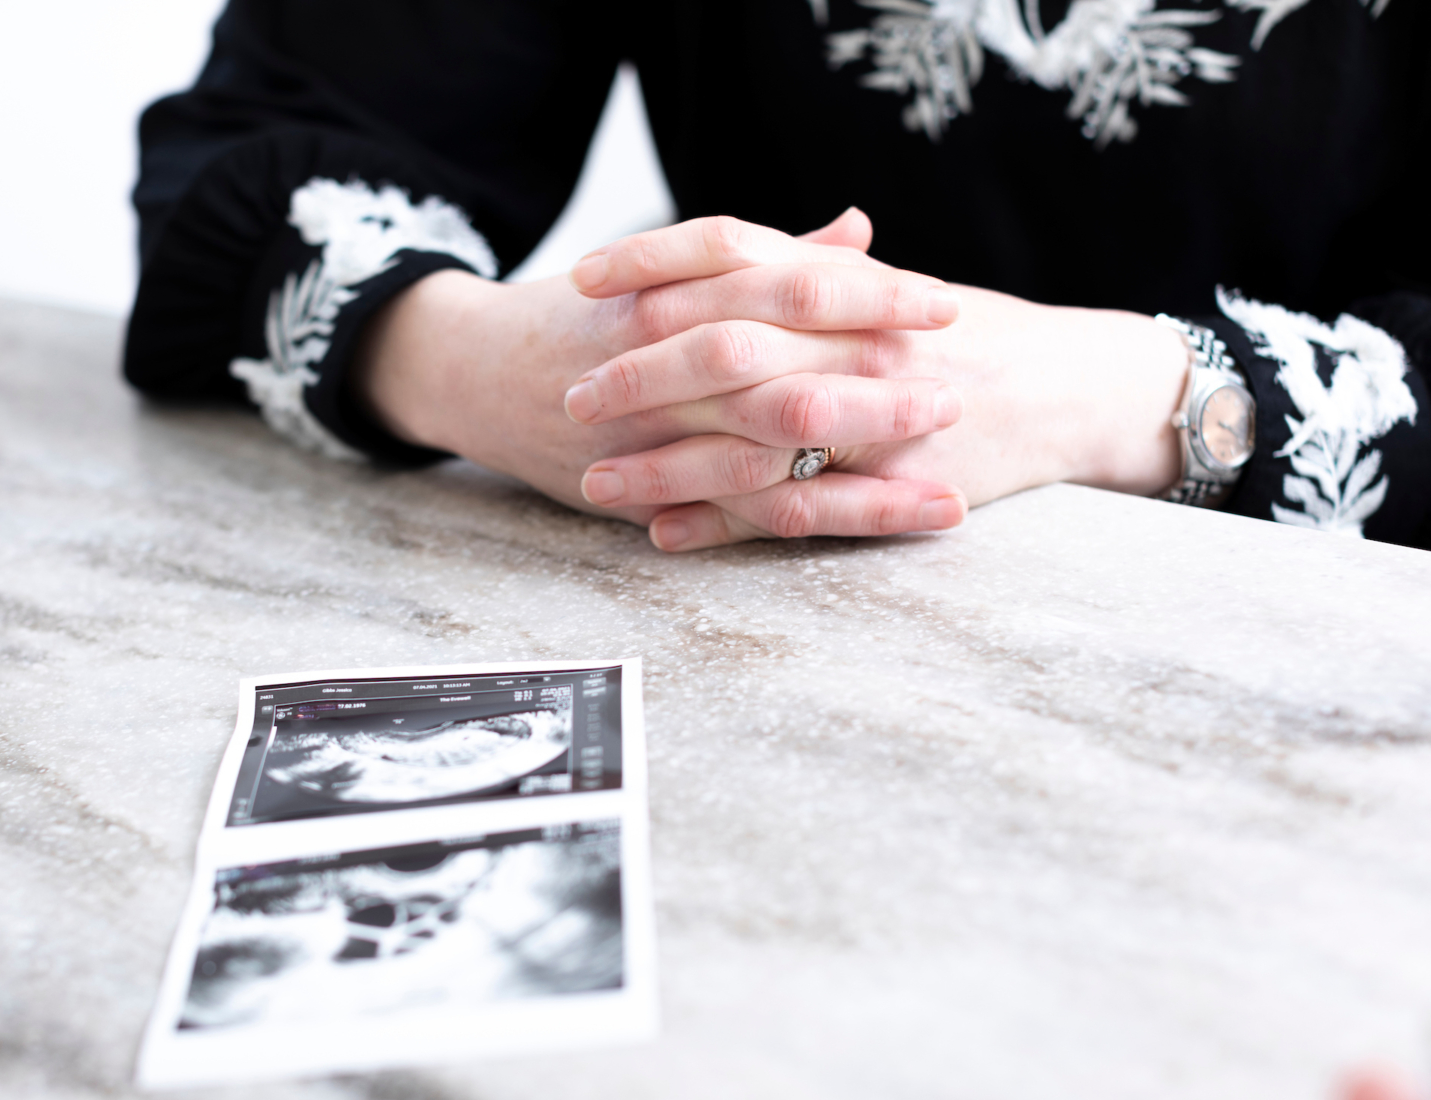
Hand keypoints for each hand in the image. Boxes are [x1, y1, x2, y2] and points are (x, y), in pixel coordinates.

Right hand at [352, 213, 967, 532]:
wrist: (474, 372)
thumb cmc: (583, 315)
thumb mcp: (664, 270)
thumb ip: (767, 256)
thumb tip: (861, 233)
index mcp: (677, 294)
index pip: (786, 288)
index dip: (870, 298)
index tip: (942, 306)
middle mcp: (663, 364)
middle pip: (784, 376)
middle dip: (876, 393)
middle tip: (956, 399)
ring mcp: (652, 435)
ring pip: (768, 460)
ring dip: (861, 478)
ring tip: (946, 489)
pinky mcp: (645, 491)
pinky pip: (735, 519)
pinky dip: (806, 525)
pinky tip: (872, 534)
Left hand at [565, 222, 1189, 550]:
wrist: (1075, 389)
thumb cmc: (972, 337)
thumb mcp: (891, 292)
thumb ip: (810, 270)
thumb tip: (723, 251)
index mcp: (851, 285)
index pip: (735, 252)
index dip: (653, 263)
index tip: (584, 280)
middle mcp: (858, 344)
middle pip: (729, 347)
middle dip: (643, 372)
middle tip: (573, 393)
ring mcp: (876, 420)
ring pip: (752, 441)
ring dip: (668, 463)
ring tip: (596, 480)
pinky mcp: (890, 487)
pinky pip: (796, 511)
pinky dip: (726, 524)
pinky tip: (663, 533)